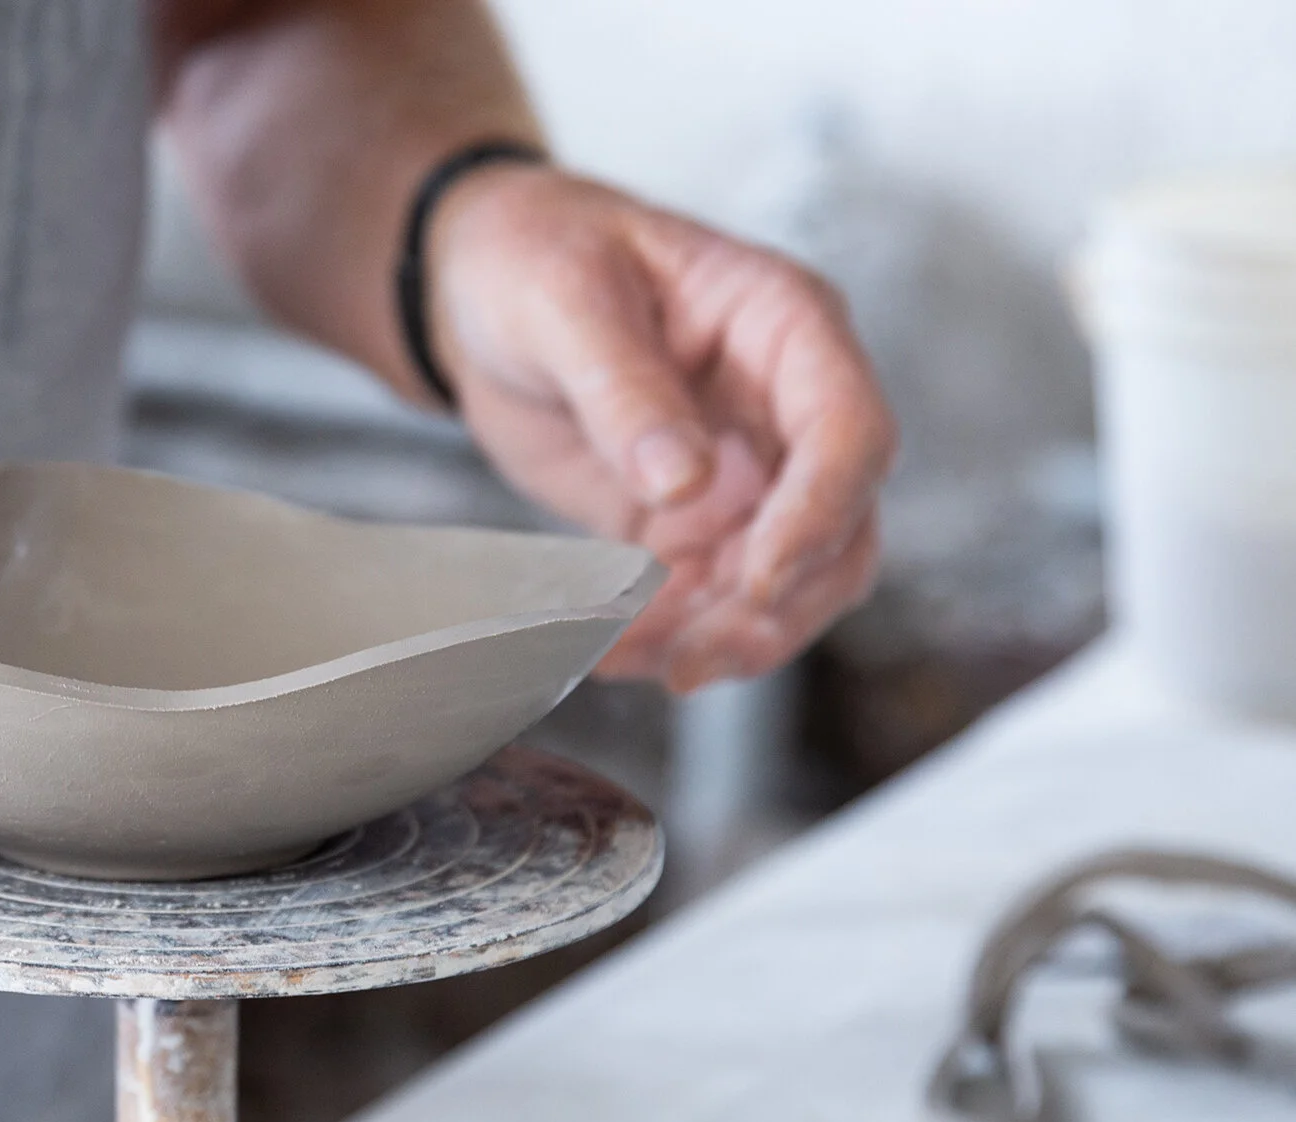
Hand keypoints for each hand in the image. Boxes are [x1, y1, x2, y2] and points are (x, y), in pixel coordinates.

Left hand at [425, 164, 895, 690]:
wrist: (479, 285)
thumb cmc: (535, 253)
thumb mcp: (564, 299)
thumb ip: (623, 385)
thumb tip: (682, 481)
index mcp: (783, 324)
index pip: (849, 430)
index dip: (819, 514)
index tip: (757, 580)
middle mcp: (783, 404)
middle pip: (840, 529)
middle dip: (780, 605)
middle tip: (697, 658)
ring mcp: (744, 469)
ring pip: (783, 580)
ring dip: (724, 636)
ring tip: (634, 661)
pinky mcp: (689, 519)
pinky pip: (703, 594)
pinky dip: (665, 634)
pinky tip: (606, 651)